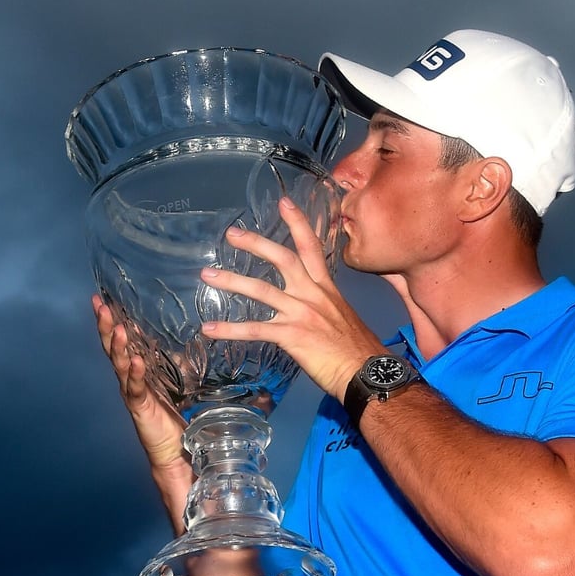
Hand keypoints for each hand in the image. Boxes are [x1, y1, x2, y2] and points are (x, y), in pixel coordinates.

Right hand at [92, 294, 190, 476]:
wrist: (174, 451)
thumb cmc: (174, 416)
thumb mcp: (178, 383)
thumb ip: (177, 364)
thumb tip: (188, 342)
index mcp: (136, 371)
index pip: (121, 341)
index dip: (111, 321)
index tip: (103, 300)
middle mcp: (129, 379)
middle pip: (113, 348)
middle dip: (107, 327)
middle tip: (101, 306)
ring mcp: (132, 393)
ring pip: (120, 365)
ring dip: (119, 346)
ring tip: (119, 329)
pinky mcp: (140, 408)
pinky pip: (136, 388)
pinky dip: (135, 374)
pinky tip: (135, 361)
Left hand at [199, 197, 386, 401]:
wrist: (367, 373)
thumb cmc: (357, 350)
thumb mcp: (342, 317)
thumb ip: (322, 307)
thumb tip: (310, 311)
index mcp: (326, 288)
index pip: (312, 247)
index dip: (298, 222)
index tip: (284, 202)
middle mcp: (313, 294)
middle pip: (282, 258)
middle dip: (255, 243)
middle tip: (231, 234)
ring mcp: (301, 313)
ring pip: (261, 290)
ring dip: (232, 281)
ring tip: (207, 276)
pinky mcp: (291, 335)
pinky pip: (254, 329)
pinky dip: (229, 330)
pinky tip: (209, 330)